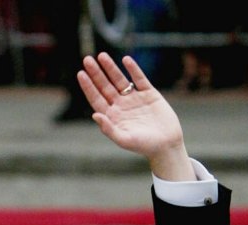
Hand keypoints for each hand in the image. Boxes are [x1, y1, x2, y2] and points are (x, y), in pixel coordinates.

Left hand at [77, 54, 193, 179]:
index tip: (81, 74)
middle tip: (87, 59)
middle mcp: (121, 106)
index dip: (88, 87)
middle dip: (96, 73)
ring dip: (111, 68)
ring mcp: (134, 98)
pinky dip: (133, 69)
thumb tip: (95, 115)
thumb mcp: (124, 140)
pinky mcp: (149, 93)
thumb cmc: (144, 146)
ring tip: (102, 55)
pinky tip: (126, 60)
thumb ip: (108, 129)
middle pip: (105, 86)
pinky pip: (139, 78)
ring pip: (120, 80)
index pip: (96, 99)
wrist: (167, 144)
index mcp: (113, 117)